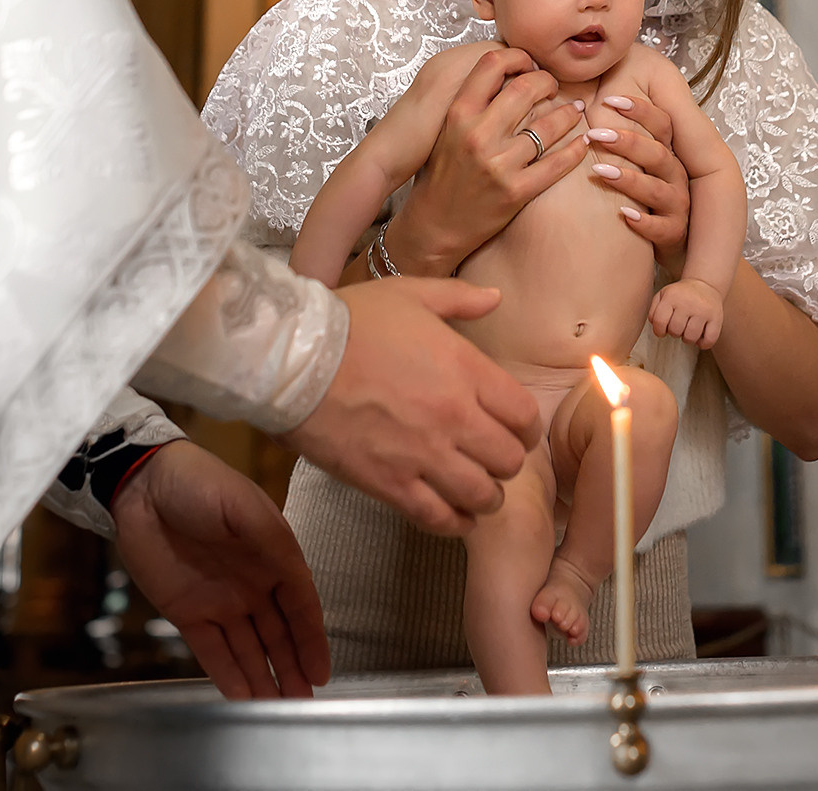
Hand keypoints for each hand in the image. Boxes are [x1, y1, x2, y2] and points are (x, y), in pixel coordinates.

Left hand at [111, 441, 328, 698]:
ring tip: (277, 709)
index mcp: (272, 556)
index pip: (300, 606)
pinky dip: (227, 674)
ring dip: (263, 677)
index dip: (312, 640)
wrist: (142, 485)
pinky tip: (242, 696)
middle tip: (303, 702)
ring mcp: (220, 602)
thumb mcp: (245, 508)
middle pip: (278, 635)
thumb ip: (275, 545)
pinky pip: (212, 650)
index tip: (322, 673)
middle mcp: (252, 585)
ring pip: (249, 648)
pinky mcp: (188, 613)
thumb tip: (299, 585)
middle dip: (291, 667)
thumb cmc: (200, 485)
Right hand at [282, 276, 541, 535]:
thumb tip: (496, 297)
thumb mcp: (410, 294)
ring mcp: (423, 455)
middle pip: (509, 460)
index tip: (514, 428)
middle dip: (507, 462)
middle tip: (491, 458)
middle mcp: (454, 417)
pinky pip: (439, 518)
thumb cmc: (351, 322)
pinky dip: (455, 523)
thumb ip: (459, 298)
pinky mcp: (390, 484)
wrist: (293, 358)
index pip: (524, 415)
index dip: (525, 426)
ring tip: (475, 490)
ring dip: (485, 496)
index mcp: (465, 370)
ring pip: (482, 495)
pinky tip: (454, 515)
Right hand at [381, 46, 586, 275]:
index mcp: (458, 115)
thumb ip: (473, 104)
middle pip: (526, 88)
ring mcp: (498, 164)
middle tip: (553, 86)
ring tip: (574, 110)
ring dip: (568, 114)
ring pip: (547, 125)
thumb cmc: (441, 175)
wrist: (434, 225)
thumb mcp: (446, 131)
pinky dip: (575, 150)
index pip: (492, 65)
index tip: (529, 63)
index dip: (517, 57)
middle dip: (547, 82)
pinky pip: (557, 163)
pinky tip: (582, 142)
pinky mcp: (516, 191)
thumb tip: (509, 75)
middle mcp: (478, 135)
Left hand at [585, 93, 690, 259]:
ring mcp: (676, 205)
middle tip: (595, 134)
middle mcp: (675, 176)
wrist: (658, 237)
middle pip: (658, 154)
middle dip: (628, 143)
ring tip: (602, 172)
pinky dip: (645, 222)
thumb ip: (614, 132)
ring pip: (658, 190)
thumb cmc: (634, 192)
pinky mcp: (673, 233)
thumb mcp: (629, 159)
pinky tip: (625, 215)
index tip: (610, 100)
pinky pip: (663, 228)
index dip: (640, 110)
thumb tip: (584, 101)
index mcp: (666, 152)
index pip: (661, 124)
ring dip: (630, 180)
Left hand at [650, 279, 723, 346]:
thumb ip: (653, 311)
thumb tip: (656, 327)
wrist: (704, 284)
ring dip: (687, 339)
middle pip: (675, 331)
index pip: (659, 322)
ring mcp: (703, 310)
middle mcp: (687, 302)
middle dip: (674, 333)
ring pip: (690, 338)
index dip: (659, 331)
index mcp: (671, 296)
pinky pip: (709, 340)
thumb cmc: (680, 295)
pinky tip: (700, 338)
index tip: (662, 330)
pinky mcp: (717, 317)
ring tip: (688, 331)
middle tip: (679, 326)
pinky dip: (703, 344)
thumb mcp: (663, 295)